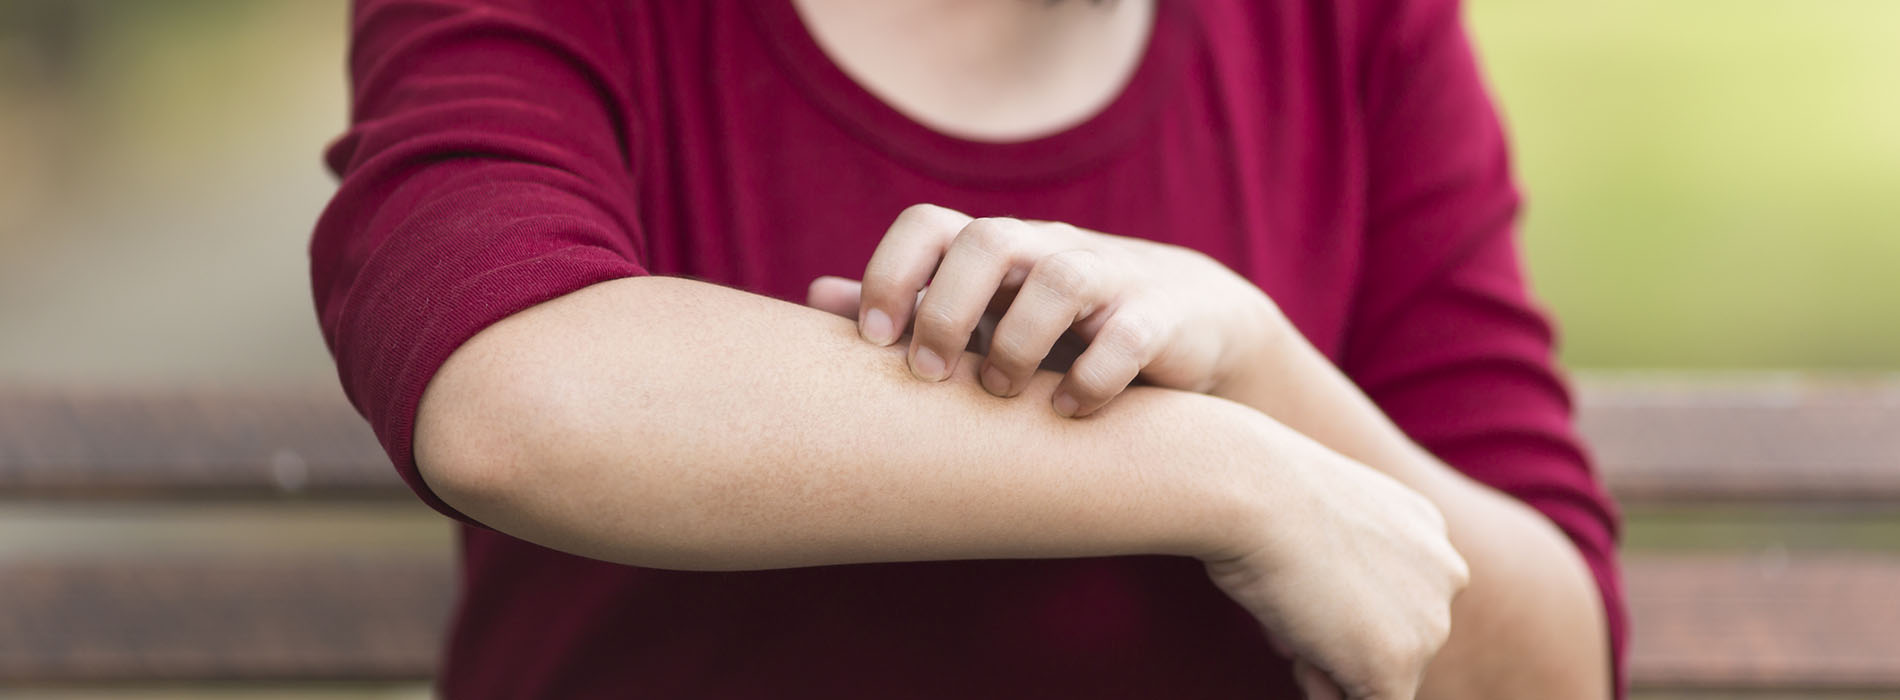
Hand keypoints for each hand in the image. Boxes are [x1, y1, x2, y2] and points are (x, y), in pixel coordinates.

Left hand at [824, 203, 1282, 416]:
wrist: (1190, 324)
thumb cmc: (1063, 326)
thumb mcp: (986, 314)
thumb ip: (909, 306)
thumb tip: (816, 298)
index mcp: (995, 249)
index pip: (930, 225)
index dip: (892, 274)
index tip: (873, 341)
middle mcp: (1047, 250)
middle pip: (988, 240)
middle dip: (948, 309)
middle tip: (931, 375)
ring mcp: (1110, 278)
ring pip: (1062, 278)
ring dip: (1019, 342)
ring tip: (1001, 392)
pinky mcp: (1163, 318)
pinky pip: (1130, 334)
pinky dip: (1096, 377)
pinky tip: (1068, 413)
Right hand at [1208, 438, 1470, 699]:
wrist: (1252, 489)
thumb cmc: (1261, 492)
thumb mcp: (1322, 519)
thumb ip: (1346, 568)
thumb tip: (1323, 625)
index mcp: (1428, 530)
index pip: (1396, 598)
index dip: (1344, 606)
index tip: (1307, 581)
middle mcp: (1446, 574)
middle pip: (1394, 639)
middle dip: (1339, 639)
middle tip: (1292, 604)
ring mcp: (1428, 624)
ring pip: (1381, 676)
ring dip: (1328, 663)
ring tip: (1291, 615)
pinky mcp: (1396, 665)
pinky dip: (1324, 691)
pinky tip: (1297, 648)